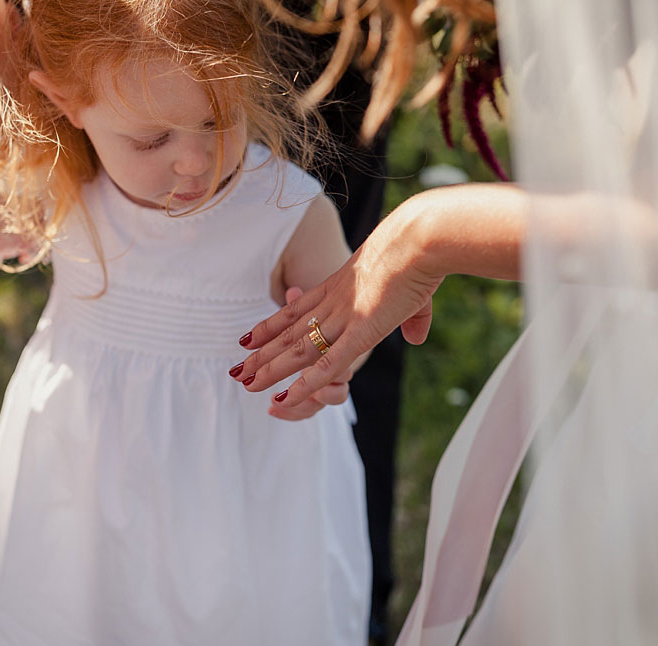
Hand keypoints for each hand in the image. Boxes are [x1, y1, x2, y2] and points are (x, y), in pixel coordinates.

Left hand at [233, 206, 443, 407]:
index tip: (247, 340)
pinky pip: (328, 363)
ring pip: (298, 350)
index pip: (295, 310)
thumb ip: (414, 319)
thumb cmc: (421, 255)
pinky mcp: (362, 330)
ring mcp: (345, 316)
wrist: (420, 238)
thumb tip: (417, 338)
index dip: (271, 326)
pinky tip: (285, 396)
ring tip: (245, 383)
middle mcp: (335, 303)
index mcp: (340, 287)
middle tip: (237, 370)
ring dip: (271, 369)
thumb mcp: (413, 291)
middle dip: (261, 354)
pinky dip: (305, 383)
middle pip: (289, 333)